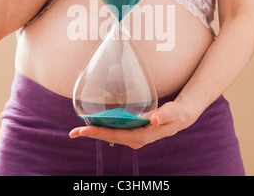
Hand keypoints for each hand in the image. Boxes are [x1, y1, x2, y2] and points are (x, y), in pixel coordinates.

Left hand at [69, 100, 197, 148]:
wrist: (179, 117)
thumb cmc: (175, 115)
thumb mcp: (171, 113)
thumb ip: (163, 115)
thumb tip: (152, 119)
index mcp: (141, 136)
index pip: (116, 136)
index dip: (99, 133)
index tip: (83, 130)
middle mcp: (135, 138)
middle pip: (109, 137)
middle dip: (92, 134)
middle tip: (73, 132)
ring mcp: (133, 135)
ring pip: (111, 135)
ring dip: (96, 132)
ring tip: (80, 129)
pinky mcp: (133, 130)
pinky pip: (115, 130)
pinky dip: (104, 127)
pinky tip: (96, 124)